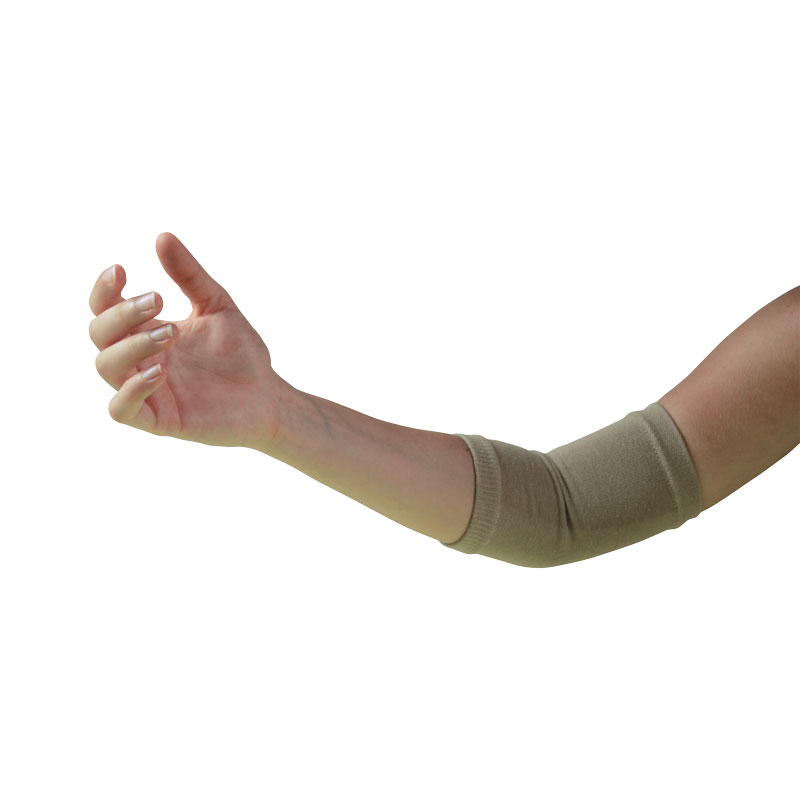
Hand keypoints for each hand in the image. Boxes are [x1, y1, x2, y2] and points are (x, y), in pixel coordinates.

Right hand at [89, 232, 288, 450]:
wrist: (268, 394)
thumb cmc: (241, 353)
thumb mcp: (217, 306)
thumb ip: (190, 276)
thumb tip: (162, 236)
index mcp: (146, 331)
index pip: (105, 309)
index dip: (104, 290)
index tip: (121, 269)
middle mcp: (138, 359)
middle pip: (100, 334)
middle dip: (121, 314)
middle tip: (158, 300)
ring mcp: (146, 390)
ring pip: (106, 367)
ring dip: (130, 345)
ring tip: (171, 333)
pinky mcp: (159, 420)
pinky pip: (122, 410)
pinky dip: (131, 390)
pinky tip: (160, 371)